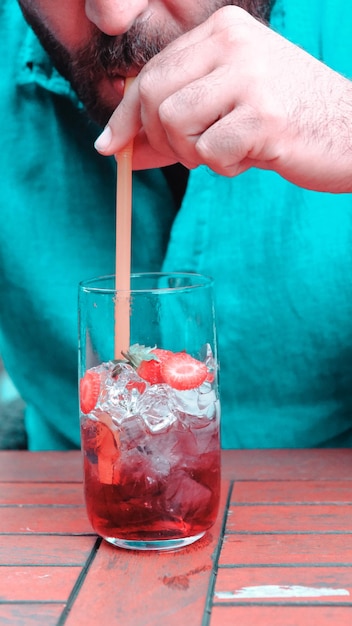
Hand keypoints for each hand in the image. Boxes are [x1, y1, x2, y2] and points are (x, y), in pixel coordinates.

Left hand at [95, 6, 351, 192]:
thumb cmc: (285, 119)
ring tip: (230, 150)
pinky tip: (254, 156)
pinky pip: (211, 154)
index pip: (151, 73)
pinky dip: (225, 167)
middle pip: (153, 98)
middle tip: (191, 154)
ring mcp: (251, 75)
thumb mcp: (225, 105)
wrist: (351, 131)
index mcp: (222, 29)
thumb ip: (172, 119)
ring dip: (195, 154)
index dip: (126, 116)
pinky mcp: (264, 116)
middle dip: (159, 139)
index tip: (110, 145)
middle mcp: (233, 41)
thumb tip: (113, 147)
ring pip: (175, 125)